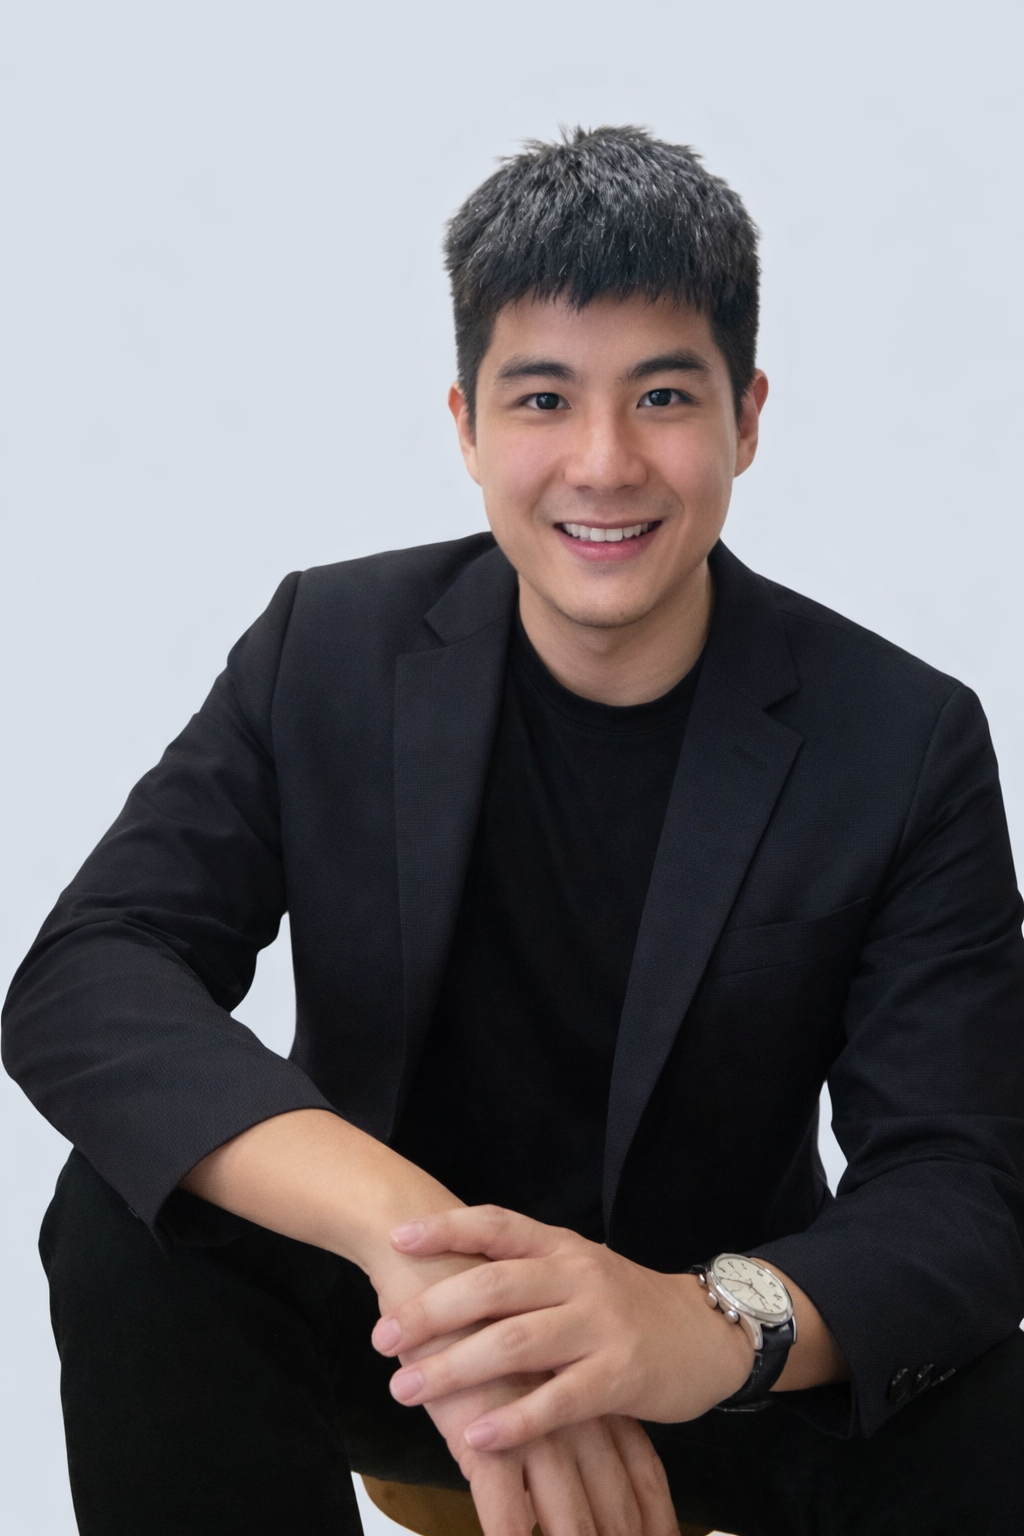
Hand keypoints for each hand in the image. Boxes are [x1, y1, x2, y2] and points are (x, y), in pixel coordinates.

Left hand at [374, 1240, 679, 1533]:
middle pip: (493, 1285)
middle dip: (431, 1310)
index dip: (447, 1228)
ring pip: (515, 1342)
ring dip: (454, 1368)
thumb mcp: (578, 1271)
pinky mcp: (621, 1375)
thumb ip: (524, 1273)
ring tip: (406, 1388)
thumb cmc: (626, 1304)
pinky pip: (558, 1399)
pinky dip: (514, 1419)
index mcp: (561, 1246)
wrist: (708, 1332)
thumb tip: (444, 1282)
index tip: (397, 1239)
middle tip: (383, 1336)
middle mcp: (577, 1276)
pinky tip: (476, 1438)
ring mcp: (600, 1324)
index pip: (497, 1225)